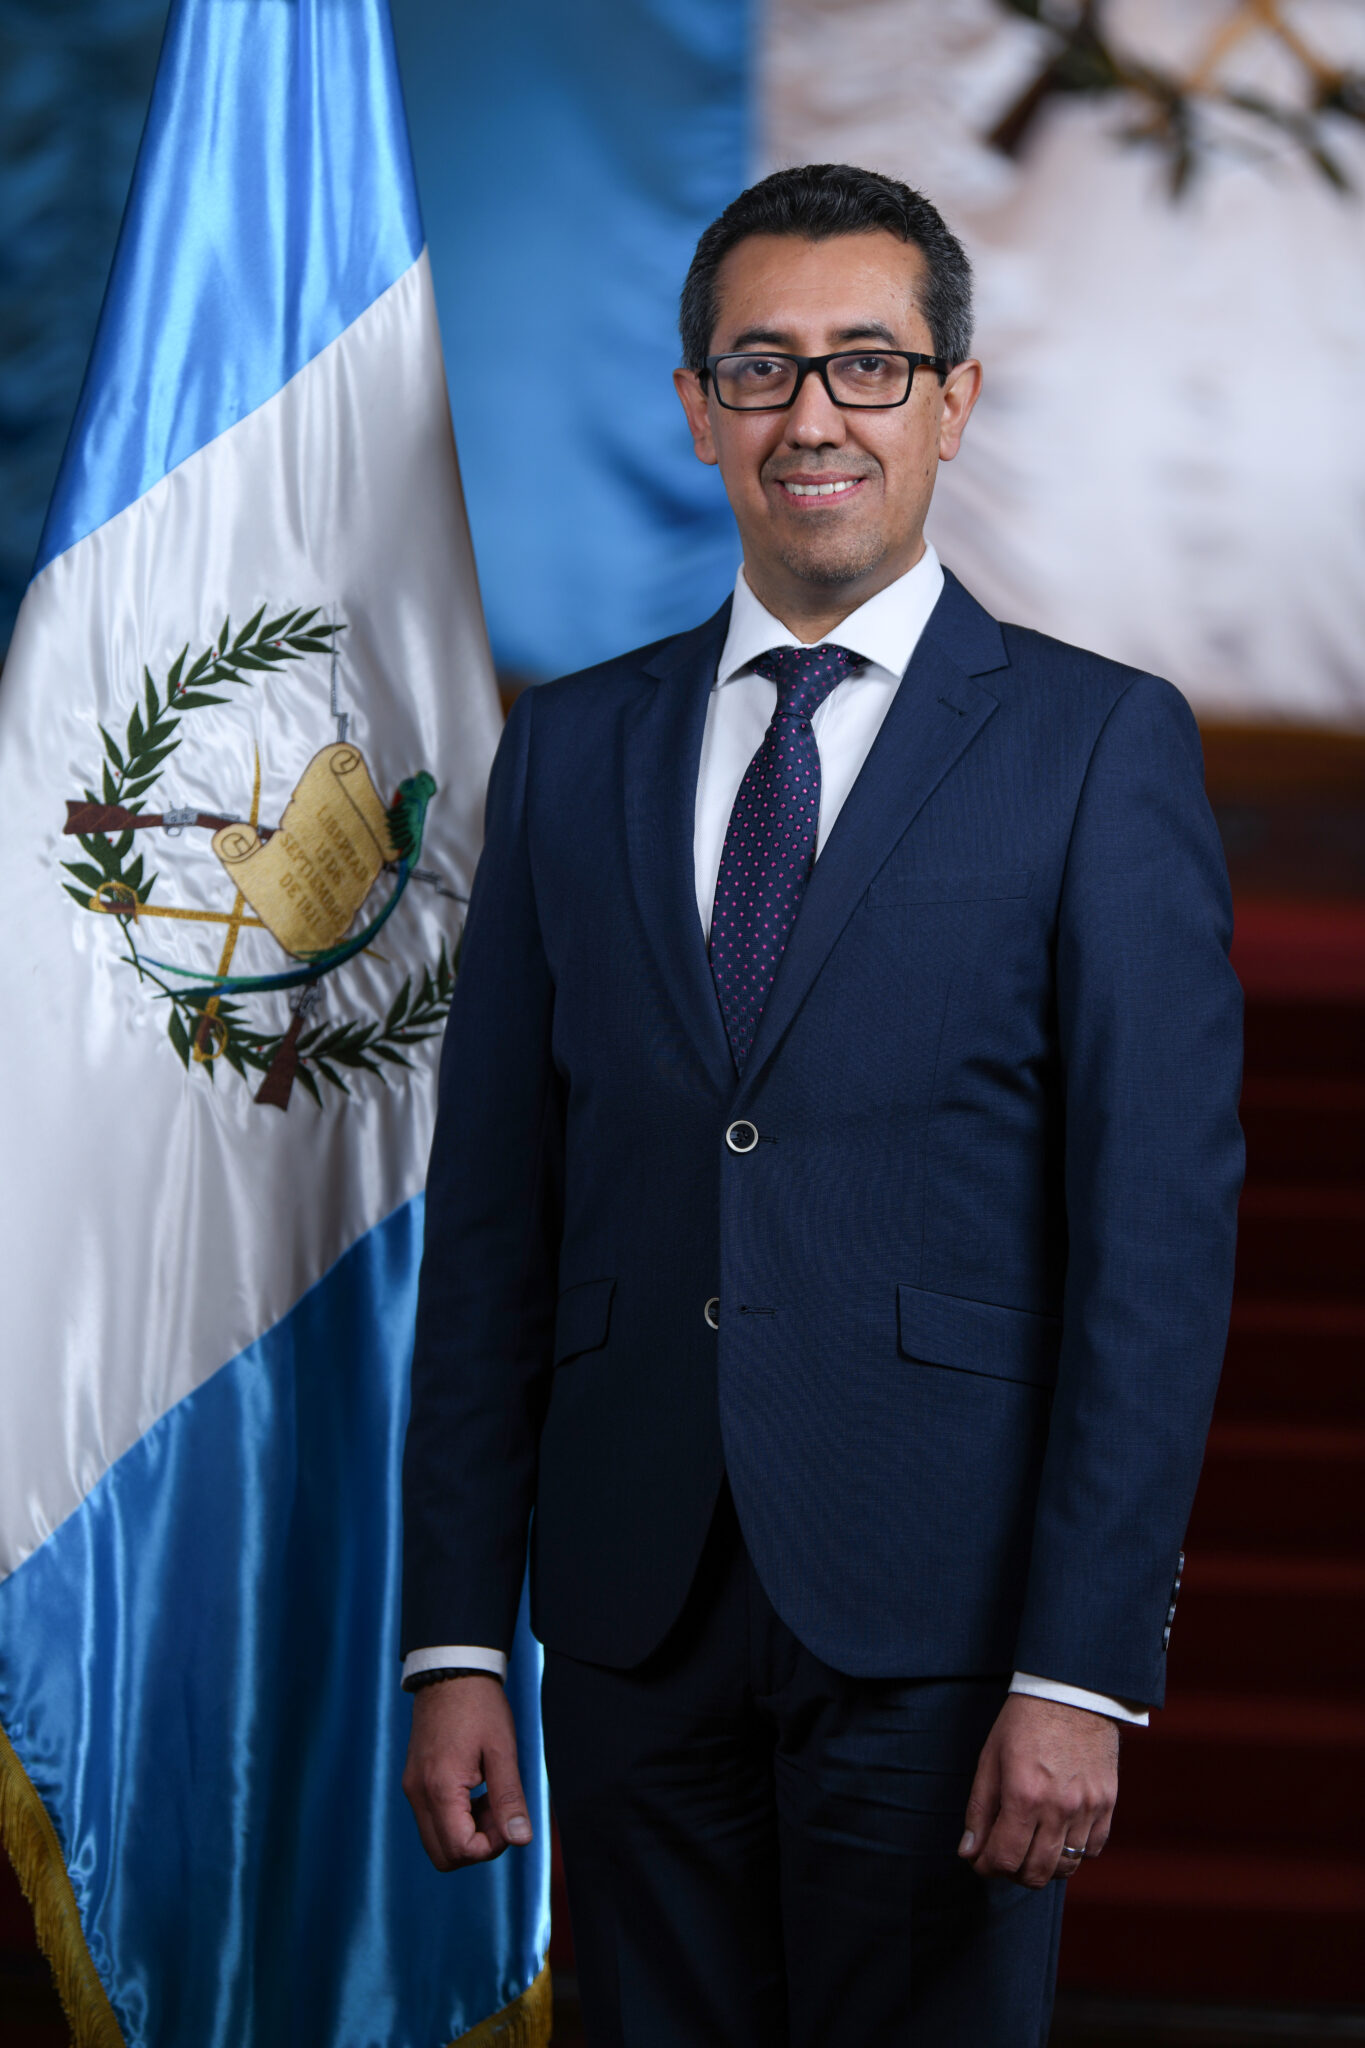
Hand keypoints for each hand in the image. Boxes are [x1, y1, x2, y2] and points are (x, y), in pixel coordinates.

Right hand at [402, 1675, 532, 1869]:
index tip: (508, 1820)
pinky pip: (431, 1820)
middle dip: (477, 1846)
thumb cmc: (479, 1706)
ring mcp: (412, 1788)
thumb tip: (521, 1840)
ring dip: (466, 1833)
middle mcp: (418, 1793)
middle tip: (500, 1814)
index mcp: (440, 1787)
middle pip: (444, 1855)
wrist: (451, 1672)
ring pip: (436, 1841)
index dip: (491, 1846)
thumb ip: (509, 1798)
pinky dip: (455, 1819)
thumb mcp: (502, 1750)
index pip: (460, 1849)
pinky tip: (475, 1791)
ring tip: (490, 1798)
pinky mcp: (413, 1781)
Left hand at [958, 1693, 1118, 1887]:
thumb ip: (979, 1809)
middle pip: (1036, 1873)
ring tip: (1030, 1847)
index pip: (1004, 1859)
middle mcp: (1059, 1808)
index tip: (980, 1860)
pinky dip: (1075, 1852)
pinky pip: (1093, 1849)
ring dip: (1043, 1866)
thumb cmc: (1025, 1721)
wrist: (1071, 1692)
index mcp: (1024, 1795)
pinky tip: (1059, 1836)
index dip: (987, 1867)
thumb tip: (968, 1852)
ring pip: (1066, 1866)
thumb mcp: (990, 1757)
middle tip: (1003, 1857)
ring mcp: (1087, 1808)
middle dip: (1012, 1873)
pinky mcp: (1108, 1804)